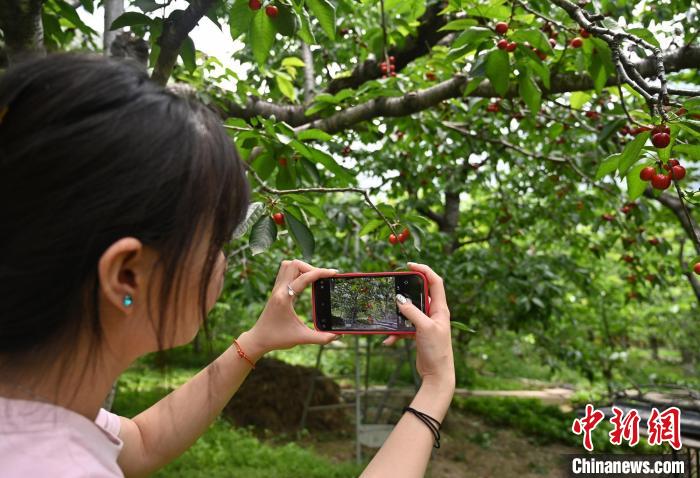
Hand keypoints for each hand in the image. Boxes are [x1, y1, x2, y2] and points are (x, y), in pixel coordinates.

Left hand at [244, 259, 340, 354]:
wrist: (258, 339)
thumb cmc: (277, 338)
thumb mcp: (301, 339)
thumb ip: (321, 338)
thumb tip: (338, 336)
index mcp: (284, 298)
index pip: (304, 277)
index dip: (320, 272)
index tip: (333, 273)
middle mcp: (279, 290)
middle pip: (294, 264)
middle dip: (311, 267)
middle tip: (323, 277)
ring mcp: (276, 289)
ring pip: (288, 265)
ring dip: (302, 267)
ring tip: (314, 278)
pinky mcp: (276, 290)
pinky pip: (286, 272)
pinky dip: (297, 272)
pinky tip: (305, 282)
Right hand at [383, 262, 454, 388]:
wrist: (437, 374)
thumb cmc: (437, 350)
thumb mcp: (424, 328)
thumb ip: (412, 312)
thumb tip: (400, 299)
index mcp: (441, 309)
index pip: (435, 282)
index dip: (424, 270)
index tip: (410, 265)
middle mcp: (435, 314)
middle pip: (420, 295)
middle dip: (406, 292)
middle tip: (394, 287)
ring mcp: (426, 323)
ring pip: (409, 312)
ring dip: (398, 316)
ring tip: (388, 319)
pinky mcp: (419, 333)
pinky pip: (405, 327)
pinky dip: (396, 333)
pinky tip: (388, 341)